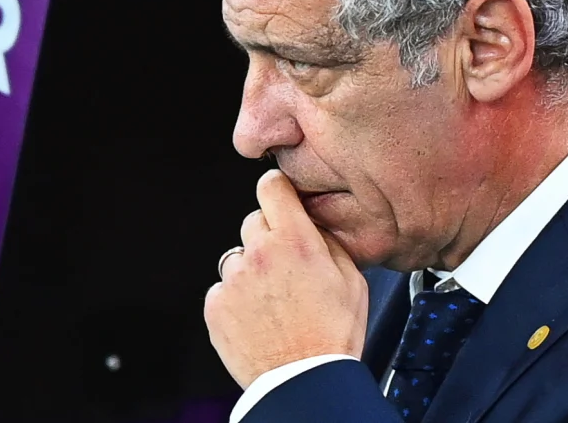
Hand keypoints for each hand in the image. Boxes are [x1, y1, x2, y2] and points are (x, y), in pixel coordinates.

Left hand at [204, 169, 368, 388]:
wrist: (303, 382)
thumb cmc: (332, 335)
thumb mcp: (352, 280)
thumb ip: (328, 243)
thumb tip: (313, 227)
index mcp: (295, 240)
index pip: (272, 187)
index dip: (276, 190)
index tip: (279, 198)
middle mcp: (259, 253)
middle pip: (253, 222)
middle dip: (268, 238)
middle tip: (286, 269)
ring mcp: (233, 280)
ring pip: (237, 258)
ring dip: (251, 272)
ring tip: (273, 302)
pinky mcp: (215, 306)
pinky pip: (223, 290)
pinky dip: (236, 300)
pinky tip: (258, 319)